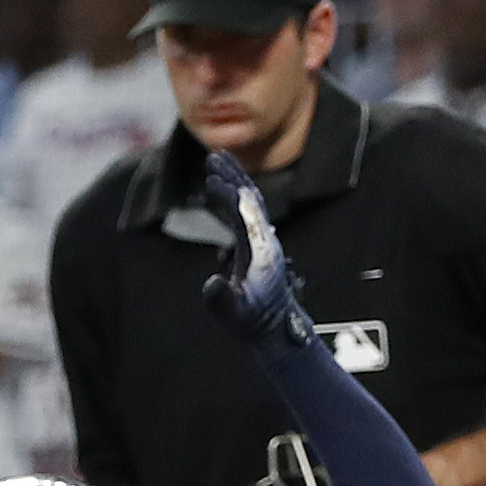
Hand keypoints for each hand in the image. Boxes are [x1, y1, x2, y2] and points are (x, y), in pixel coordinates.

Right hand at [198, 149, 313, 344]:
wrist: (275, 330)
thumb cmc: (254, 324)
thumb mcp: (235, 316)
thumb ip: (222, 300)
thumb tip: (210, 283)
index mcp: (263, 252)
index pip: (247, 214)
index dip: (230, 195)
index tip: (211, 179)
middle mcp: (267, 241)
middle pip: (251, 199)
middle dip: (233, 176)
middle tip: (214, 155)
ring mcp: (263, 242)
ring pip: (250, 202)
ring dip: (233, 180)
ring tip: (215, 161)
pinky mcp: (257, 246)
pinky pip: (245, 212)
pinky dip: (231, 196)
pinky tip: (217, 189)